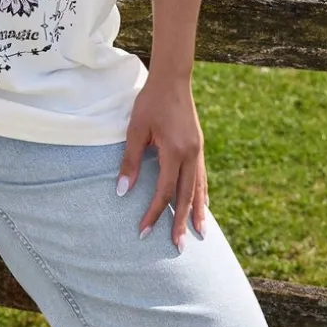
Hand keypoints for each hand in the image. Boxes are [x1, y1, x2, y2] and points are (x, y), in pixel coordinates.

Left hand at [117, 73, 206, 251]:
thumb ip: (130, 161)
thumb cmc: (150, 102)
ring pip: (199, 188)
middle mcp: (191, 154)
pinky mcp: (198, 146)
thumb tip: (122, 192)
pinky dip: (202, 193)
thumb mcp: (136, 129)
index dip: (154, 213)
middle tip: (178, 248)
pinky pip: (202, 176)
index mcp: (174, 151)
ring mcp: (197, 150)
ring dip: (199, 212)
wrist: (172, 78)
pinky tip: (204, 204)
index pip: (164, 191)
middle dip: (182, 223)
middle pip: (186, 196)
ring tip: (201, 234)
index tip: (144, 231)